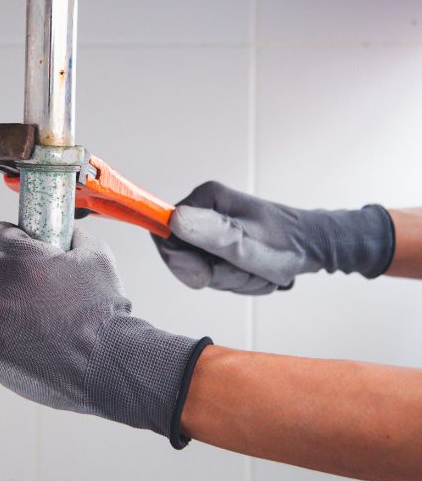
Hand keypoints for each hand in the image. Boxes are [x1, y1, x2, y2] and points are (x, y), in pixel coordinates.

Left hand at [0, 222, 209, 445]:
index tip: (21, 248)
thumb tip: (68, 232)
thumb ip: (76, 235)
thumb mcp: (99, 257)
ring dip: (0, 304)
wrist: (108, 362)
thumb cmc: (105, 314)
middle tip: (38, 292)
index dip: (12, 240)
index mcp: (22, 258)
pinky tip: (0, 329)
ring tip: (31, 320)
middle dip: (12, 276)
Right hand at [154, 182, 393, 294]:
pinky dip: (237, 280)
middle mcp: (206, 210)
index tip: (207, 273)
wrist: (315, 247)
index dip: (181, 263)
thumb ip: (208, 233)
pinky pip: (217, 273)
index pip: (164, 236)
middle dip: (214, 274)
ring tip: (255, 270)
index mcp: (205, 200)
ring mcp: (214, 227)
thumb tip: (172, 219)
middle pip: (184, 258)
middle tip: (244, 269)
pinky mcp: (223, 243)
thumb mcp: (244, 243)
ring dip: (230, 279)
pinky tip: (256, 273)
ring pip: (202, 269)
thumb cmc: (286, 244)